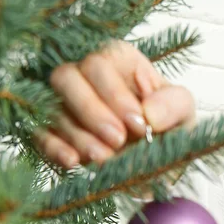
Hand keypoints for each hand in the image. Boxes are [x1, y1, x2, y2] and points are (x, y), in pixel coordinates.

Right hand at [34, 40, 196, 168]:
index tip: (139, 124)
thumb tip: (148, 113)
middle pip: (66, 77)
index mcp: (118, 61)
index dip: (116, 94)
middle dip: (92, 111)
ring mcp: (65, 105)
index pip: (100, 61)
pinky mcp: (53, 132)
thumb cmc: (168, 126)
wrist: (157, 162)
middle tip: (118, 140)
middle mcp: (86, 76)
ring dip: (78, 135)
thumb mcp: (183, 112)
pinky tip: (73, 162)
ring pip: (53, 108)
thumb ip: (173, 104)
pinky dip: (54, 149)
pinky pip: (40, 134)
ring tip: (106, 158)